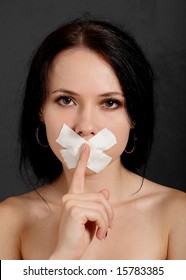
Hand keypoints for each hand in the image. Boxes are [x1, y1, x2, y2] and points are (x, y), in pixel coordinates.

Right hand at [50, 144, 113, 258]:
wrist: (69, 253)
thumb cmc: (79, 236)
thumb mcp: (92, 218)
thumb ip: (97, 204)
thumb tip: (105, 192)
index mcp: (73, 197)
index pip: (78, 175)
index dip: (83, 160)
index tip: (86, 147)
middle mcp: (70, 197)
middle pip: (101, 197)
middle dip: (109, 213)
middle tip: (107, 227)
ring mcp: (70, 202)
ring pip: (102, 205)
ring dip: (107, 221)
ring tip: (103, 232)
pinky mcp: (74, 210)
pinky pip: (99, 213)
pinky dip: (104, 225)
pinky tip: (99, 235)